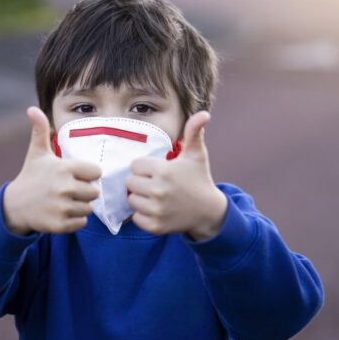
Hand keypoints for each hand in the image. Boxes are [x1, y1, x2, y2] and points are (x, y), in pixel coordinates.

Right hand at [3, 107, 101, 234]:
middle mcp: (64, 188)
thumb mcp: (36, 153)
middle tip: (70, 190)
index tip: (77, 175)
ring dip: (81, 206)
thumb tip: (32, 109)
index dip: (88, 174)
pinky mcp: (59, 224)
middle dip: (85, 191)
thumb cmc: (31, 176)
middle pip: (94, 192)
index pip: (96, 172)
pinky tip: (63, 212)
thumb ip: (40, 130)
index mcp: (64, 168)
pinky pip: (82, 223)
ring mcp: (62, 207)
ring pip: (89, 208)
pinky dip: (76, 220)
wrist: (14, 206)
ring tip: (66, 201)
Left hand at [126, 111, 227, 239]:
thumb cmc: (199, 179)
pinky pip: (136, 217)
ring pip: (131, 200)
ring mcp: (156, 210)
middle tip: (156, 184)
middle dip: (141, 182)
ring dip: (140, 199)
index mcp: (164, 171)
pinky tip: (156, 209)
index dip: (145, 168)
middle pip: (130, 183)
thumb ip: (194, 132)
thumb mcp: (196, 155)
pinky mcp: (155, 226)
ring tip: (156, 197)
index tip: (158, 171)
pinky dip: (143, 215)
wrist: (208, 211)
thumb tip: (204, 113)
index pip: (135, 166)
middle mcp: (159, 191)